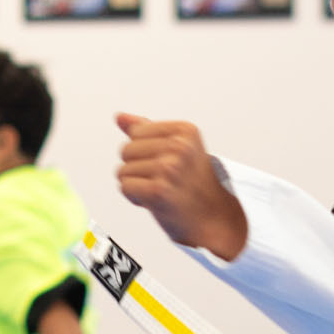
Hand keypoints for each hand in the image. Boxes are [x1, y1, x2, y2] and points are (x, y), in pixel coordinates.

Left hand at [115, 114, 247, 260]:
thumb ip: (147, 130)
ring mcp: (169, 168)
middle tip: (164, 180)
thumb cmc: (193, 183)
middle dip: (138, 168)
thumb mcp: (177, 148)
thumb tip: (119, 116)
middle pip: (126, 150)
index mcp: (184, 130)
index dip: (143, 151)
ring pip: (123, 171)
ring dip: (137, 185)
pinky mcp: (158, 190)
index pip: (136, 132)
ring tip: (161, 190)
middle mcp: (179, 146)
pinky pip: (125, 187)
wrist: (213, 217)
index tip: (166, 164)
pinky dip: (134, 197)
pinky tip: (154, 200)